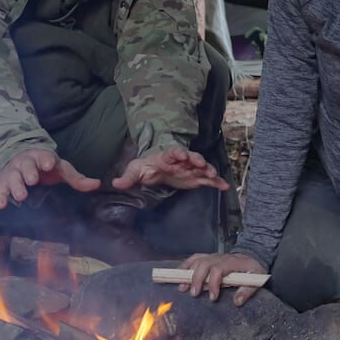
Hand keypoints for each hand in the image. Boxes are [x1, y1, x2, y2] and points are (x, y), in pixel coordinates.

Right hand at [0, 148, 100, 207]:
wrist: (19, 157)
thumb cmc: (44, 166)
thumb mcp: (61, 170)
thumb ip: (77, 178)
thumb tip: (97, 184)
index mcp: (42, 157)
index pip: (44, 156)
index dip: (45, 159)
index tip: (48, 164)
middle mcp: (26, 162)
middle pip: (26, 166)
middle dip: (29, 172)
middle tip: (32, 180)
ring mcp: (14, 172)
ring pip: (13, 177)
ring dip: (16, 186)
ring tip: (21, 196)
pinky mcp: (4, 182)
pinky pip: (1, 188)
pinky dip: (0, 196)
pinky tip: (0, 205)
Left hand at [112, 146, 229, 191]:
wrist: (155, 170)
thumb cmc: (145, 168)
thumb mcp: (135, 171)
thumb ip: (127, 178)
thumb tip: (115, 184)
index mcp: (166, 156)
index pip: (173, 152)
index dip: (178, 153)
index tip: (182, 155)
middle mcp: (181, 161)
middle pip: (191, 158)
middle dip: (197, 160)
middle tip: (201, 164)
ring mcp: (190, 169)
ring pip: (202, 168)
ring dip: (208, 170)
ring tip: (215, 176)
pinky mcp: (195, 178)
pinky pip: (207, 180)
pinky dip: (216, 182)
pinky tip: (225, 187)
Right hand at [178, 252, 266, 305]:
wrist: (251, 257)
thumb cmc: (253, 269)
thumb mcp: (257, 279)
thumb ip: (248, 290)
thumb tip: (237, 302)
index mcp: (232, 262)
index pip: (218, 269)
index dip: (213, 283)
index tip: (213, 298)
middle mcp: (220, 257)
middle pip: (204, 264)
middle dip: (197, 279)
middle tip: (194, 294)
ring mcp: (212, 256)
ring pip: (197, 261)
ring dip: (188, 274)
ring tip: (182, 288)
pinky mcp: (208, 257)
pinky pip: (194, 258)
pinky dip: (185, 265)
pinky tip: (179, 275)